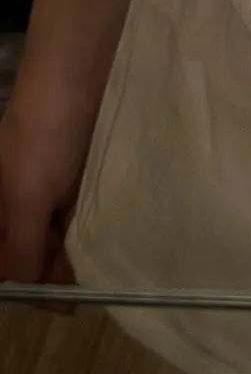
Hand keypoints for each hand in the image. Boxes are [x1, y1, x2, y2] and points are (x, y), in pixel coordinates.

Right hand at [0, 60, 98, 315]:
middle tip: (97, 284)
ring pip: (61, 236)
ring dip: (81, 253)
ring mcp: (49, 186)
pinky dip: (96, 228)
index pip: (5, 266)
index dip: (30, 285)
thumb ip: (21, 250)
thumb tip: (25, 293)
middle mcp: (16, 201)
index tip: (68, 303)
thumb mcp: (26, 198)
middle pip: (32, 253)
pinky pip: (84, 213)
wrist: (84, 70)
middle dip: (59, 272)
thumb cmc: (45, 134)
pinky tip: (117, 238)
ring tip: (112, 266)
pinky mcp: (80, 173)